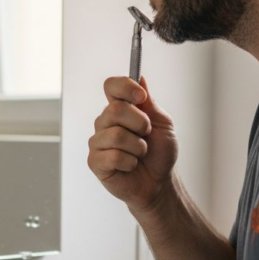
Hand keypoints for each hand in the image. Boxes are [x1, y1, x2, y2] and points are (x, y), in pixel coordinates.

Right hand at [88, 76, 178, 212]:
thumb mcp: (162, 123)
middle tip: (146, 135)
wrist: (159, 182)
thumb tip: (139, 77)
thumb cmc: (159, 153)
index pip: (111, 86)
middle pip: (115, 109)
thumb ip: (149, 102)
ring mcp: (98, 142)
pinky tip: (130, 166)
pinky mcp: (95, 162)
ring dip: (138, 147)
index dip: (125, 87)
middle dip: (140, 124)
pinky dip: (129, 162)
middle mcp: (105, 122)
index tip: (141, 97)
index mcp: (120, 109)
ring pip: (116, 135)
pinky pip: (112, 156)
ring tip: (140, 154)